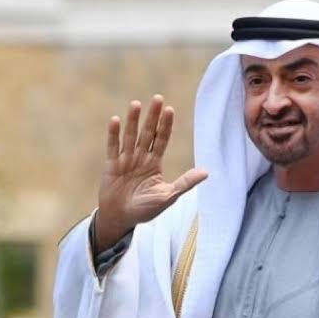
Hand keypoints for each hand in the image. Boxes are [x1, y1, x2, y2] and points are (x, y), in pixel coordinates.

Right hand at [94, 95, 207, 251]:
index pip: (161, 140)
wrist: (122, 219)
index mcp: (154, 163)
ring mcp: (125, 160)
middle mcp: (140, 158)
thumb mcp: (168, 196)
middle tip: (157, 98)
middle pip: (147, 133)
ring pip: (130, 137)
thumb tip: (207, 172)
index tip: (169, 110)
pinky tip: (116, 120)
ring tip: (136, 104)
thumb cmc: (146, 209)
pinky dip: (114, 135)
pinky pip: (113, 148)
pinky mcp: (111, 166)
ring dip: (133, 121)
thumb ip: (185, 183)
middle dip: (152, 117)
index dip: (165, 125)